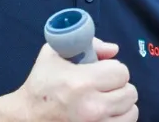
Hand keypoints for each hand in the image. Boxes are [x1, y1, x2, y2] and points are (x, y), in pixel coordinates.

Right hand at [14, 40, 138, 121]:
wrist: (26, 118)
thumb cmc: (41, 85)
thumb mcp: (54, 55)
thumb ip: (88, 44)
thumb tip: (114, 50)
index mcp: (82, 83)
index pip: (122, 72)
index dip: (112, 70)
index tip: (102, 73)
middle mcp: (92, 107)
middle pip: (130, 92)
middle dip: (118, 87)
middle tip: (104, 88)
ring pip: (132, 111)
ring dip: (121, 105)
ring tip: (105, 101)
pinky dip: (118, 119)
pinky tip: (105, 114)